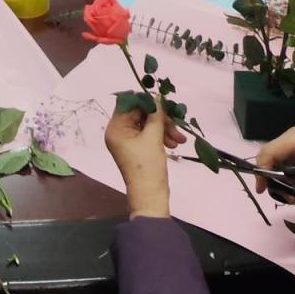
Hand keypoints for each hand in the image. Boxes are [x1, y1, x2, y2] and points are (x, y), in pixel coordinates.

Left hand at [105, 102, 182, 218]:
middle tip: (176, 125)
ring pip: (147, 125)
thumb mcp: (153, 137)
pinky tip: (174, 144)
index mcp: (115, 129)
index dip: (146, 102)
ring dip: (164, 129)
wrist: (150, 196)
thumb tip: (157, 97)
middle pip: (140, 114)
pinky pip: (148, 135)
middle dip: (160, 119)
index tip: (163, 103)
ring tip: (179, 140)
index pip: (128, 104)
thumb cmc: (148, 166)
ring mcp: (127, 141)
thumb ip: (156, 114)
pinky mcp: (136, 148)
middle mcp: (118, 132)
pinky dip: (161, 136)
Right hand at [255, 118, 294, 200]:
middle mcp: (292, 140)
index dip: (262, 172)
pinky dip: (294, 179)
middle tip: (291, 200)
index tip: (263, 191)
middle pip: (272, 160)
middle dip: (276, 182)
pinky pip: (292, 165)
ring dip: (285, 183)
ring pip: (281, 164)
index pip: (268, 153)